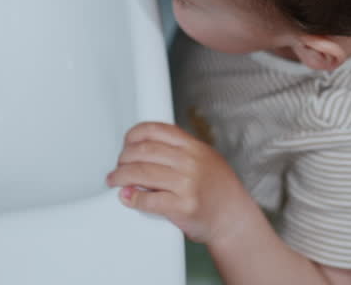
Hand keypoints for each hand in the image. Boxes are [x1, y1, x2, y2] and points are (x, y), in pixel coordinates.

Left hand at [106, 122, 260, 244]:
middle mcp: (191, 162)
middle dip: (123, 158)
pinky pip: (149, 200)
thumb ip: (179, 152)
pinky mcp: (183, 206)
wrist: (235, 220)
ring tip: (115, 180)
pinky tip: (128, 197)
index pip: (156, 130)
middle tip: (118, 165)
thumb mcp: (206, 159)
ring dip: (121, 177)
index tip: (126, 143)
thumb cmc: (220, 192)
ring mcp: (187, 184)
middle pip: (144, 151)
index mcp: (194, 147)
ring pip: (141, 173)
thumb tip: (144, 150)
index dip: (134, 135)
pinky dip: (133, 198)